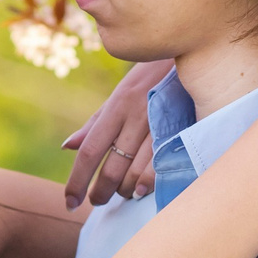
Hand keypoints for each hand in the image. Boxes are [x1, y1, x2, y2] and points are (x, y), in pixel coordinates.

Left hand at [62, 60, 174, 208]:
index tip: (69, 201)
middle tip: (96, 201)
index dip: (77, 180)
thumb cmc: (150, 79)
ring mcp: (160, 124)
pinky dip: (148, 184)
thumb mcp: (120, 95)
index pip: (90, 150)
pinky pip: (161, 167)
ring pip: (136, 172)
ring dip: (125, 190)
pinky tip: (142, 190)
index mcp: (117, 106)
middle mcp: (136, 116)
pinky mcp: (181, 130)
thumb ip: (95, 123)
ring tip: (122, 192)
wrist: (190, 56)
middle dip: (100, 192)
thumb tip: (67, 146)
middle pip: (111, 168)